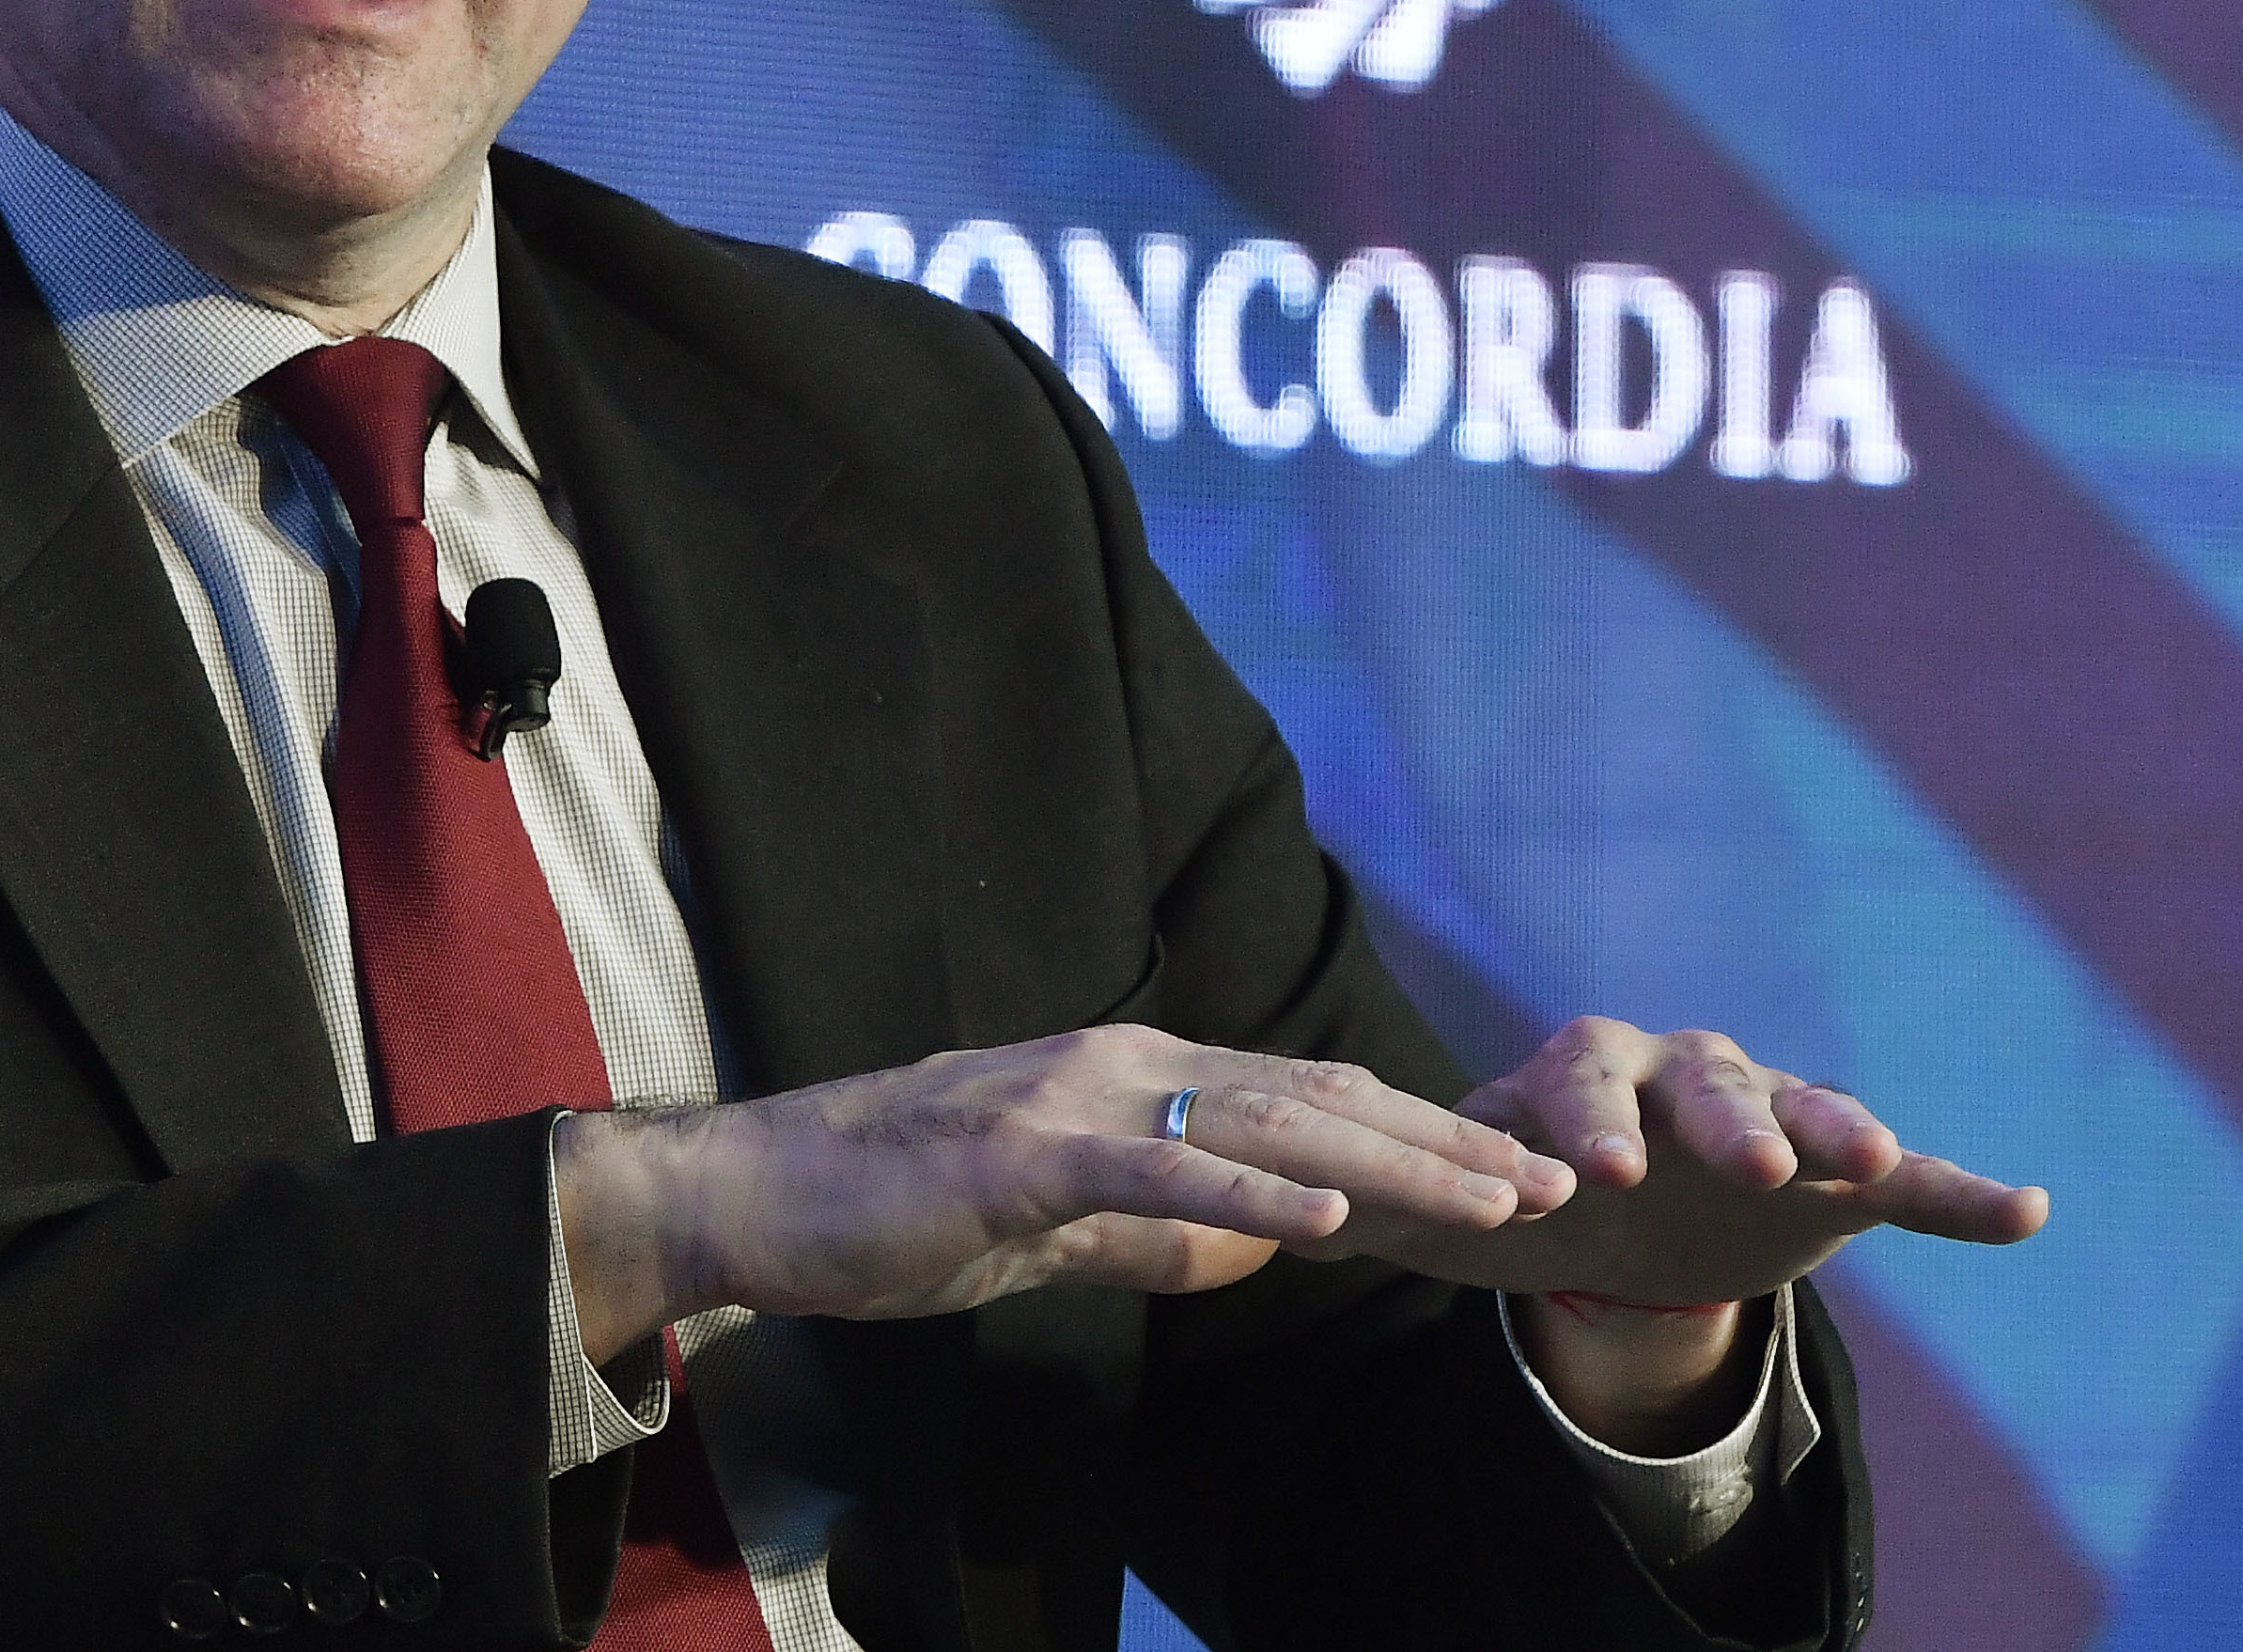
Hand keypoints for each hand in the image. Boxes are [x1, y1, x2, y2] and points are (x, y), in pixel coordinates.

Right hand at [555, 1023, 1574, 1361]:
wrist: (755, 1194)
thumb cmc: (887, 1210)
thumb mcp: (1051, 1225)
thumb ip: (1152, 1227)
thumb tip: (1254, 1246)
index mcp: (1127, 1077)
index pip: (1303, 1099)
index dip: (1418, 1132)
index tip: (1517, 1174)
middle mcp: (1115, 1065)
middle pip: (1311, 1097)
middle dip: (1443, 1141)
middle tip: (1556, 1181)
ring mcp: (1068, 1102)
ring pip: (1259, 1122)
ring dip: (1388, 1161)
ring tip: (1490, 1197)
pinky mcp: (1020, 1156)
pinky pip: (1154, 1175)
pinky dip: (1248, 1194)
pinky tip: (1327, 1220)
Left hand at [1391, 1019, 2048, 1308]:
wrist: (1616, 1204)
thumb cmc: (1531, 1193)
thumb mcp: (1469, 1203)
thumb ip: (1405, 1211)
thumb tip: (1299, 1231)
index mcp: (1578, 1073)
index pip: (1578, 1081)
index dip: (1589, 1123)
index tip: (1598, 1175)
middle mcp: (1677, 1075)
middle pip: (1702, 1080)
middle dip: (1722, 1119)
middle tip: (1748, 1163)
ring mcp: (1768, 1115)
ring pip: (1806, 1107)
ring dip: (1835, 1131)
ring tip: (1873, 1166)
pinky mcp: (1840, 1172)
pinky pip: (1913, 1177)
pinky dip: (1964, 1192)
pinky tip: (2025, 1213)